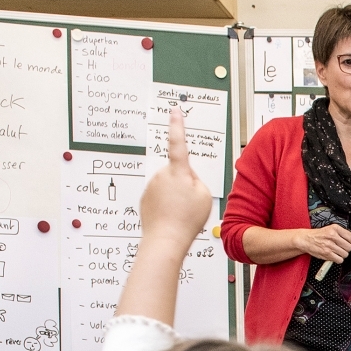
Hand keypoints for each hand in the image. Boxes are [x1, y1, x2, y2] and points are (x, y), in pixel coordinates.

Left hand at [140, 107, 212, 249]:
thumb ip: (197, 180)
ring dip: (176, 196)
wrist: (165, 239)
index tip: (175, 111)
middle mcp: (161, 175)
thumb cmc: (186, 220)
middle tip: (190, 202)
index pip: (178, 143)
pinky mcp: (146, 198)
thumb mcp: (205, 196)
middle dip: (185, 183)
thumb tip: (186, 177)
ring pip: (169, 185)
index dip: (178, 125)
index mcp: (178, 171)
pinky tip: (171, 216)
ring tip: (181, 212)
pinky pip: (161, 197)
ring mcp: (152, 186)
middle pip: (178, 171)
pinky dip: (167, 205)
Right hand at [292, 223, 350, 263]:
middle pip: (349, 247)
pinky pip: (340, 260)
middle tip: (342, 248)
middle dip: (347, 249)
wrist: (306, 239)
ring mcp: (329, 245)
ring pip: (345, 254)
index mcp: (335, 228)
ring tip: (337, 251)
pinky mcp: (327, 254)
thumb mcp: (332, 230)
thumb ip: (345, 235)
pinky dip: (338, 259)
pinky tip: (334, 255)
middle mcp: (332, 236)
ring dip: (342, 254)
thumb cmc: (320, 235)